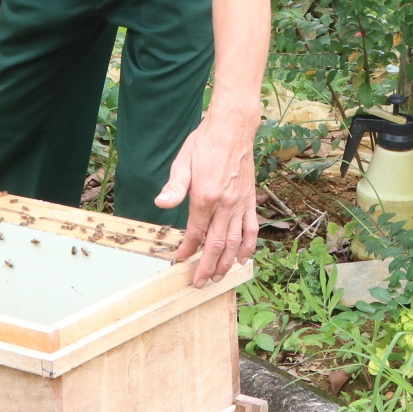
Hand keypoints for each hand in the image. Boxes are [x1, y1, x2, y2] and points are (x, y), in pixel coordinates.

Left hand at [156, 103, 259, 285]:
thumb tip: (161, 203)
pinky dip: (249, 246)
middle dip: (207, 266)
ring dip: (227, 263)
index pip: (195, 232)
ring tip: (218, 278)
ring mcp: (240, 204)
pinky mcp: (249, 200)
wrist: (233, 129)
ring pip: (235, 242)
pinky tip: (244, 259)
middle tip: (199, 283)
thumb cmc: (205, 143)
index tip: (179, 261)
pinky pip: (252, 228)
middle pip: (217, 244)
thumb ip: (175, 187)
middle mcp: (225, 204)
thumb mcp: (183, 162)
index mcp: (206, 196)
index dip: (187, 249)